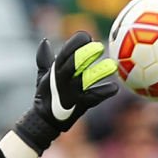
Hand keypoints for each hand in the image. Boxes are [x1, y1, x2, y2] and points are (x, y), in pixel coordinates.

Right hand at [11, 32, 118, 153]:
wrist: (44, 122)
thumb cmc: (46, 95)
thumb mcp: (43, 76)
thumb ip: (44, 59)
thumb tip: (45, 41)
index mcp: (55, 71)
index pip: (65, 53)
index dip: (75, 43)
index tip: (86, 36)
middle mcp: (63, 81)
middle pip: (74, 64)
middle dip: (86, 54)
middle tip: (99, 46)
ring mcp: (72, 93)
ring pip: (86, 80)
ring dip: (99, 72)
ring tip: (112, 66)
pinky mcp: (80, 106)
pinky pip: (94, 98)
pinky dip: (105, 92)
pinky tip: (115, 88)